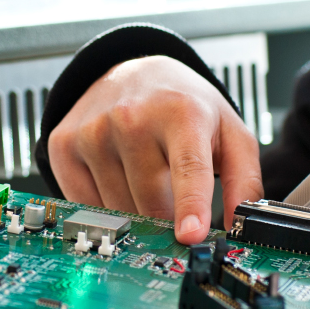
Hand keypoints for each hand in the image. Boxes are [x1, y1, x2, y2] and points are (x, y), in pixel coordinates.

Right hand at [47, 55, 260, 243]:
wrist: (134, 73)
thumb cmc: (185, 107)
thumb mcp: (230, 133)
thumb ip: (245, 181)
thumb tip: (242, 226)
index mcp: (182, 112)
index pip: (188, 167)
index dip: (190, 205)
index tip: (190, 235)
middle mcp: (132, 117)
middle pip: (152, 201)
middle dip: (168, 216)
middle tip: (177, 199)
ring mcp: (93, 131)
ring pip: (119, 208)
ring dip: (136, 211)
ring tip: (147, 179)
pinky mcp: (64, 146)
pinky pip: (86, 204)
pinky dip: (105, 206)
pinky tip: (118, 180)